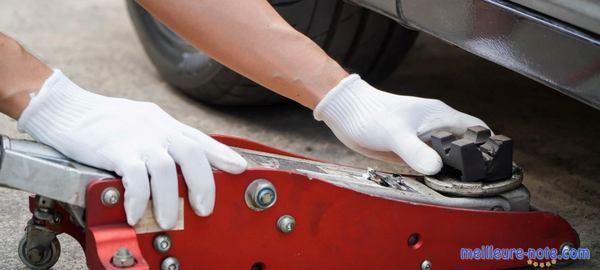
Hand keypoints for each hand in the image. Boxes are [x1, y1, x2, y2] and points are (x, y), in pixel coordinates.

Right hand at [18, 70, 246, 228]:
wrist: (65, 108)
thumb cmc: (104, 120)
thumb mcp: (142, 123)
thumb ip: (162, 140)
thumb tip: (179, 164)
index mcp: (164, 124)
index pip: (200, 139)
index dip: (223, 155)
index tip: (240, 169)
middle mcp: (156, 129)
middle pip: (192, 153)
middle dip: (204, 183)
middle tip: (204, 208)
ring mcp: (136, 138)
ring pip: (166, 169)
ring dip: (170, 199)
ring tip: (168, 220)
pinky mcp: (114, 149)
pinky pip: (135, 176)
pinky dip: (139, 198)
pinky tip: (136, 213)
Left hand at [314, 74, 488, 174]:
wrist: (348, 115)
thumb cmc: (371, 115)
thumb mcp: (396, 134)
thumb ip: (416, 151)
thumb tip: (437, 168)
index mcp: (440, 116)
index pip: (476, 129)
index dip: (490, 147)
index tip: (496, 167)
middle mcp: (436, 126)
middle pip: (466, 145)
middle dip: (474, 163)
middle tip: (480, 185)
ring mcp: (424, 138)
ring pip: (448, 155)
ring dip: (455, 170)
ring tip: (461, 189)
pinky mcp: (412, 149)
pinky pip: (431, 162)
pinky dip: (437, 173)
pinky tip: (437, 184)